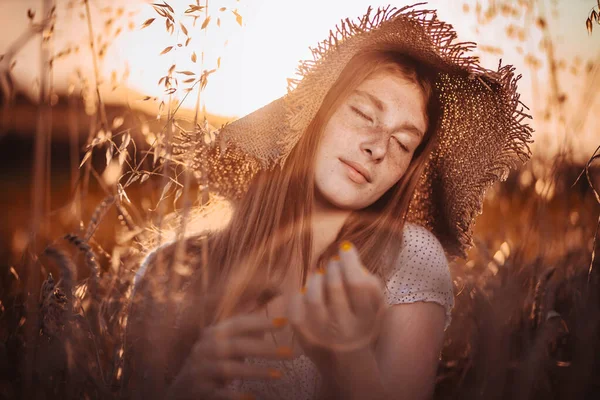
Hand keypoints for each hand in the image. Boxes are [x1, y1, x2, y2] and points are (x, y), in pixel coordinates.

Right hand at [167, 313, 291, 399]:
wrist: (180, 391)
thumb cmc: (209, 364)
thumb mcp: (223, 345)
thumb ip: (244, 333)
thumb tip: (273, 320)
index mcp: (212, 333)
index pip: (238, 323)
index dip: (261, 322)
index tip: (284, 323)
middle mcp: (204, 349)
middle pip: (236, 346)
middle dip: (265, 349)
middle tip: (290, 353)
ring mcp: (200, 370)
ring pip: (229, 369)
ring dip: (256, 371)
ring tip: (278, 375)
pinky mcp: (200, 391)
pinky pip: (220, 393)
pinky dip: (236, 395)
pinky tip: (252, 397)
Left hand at [287, 241, 385, 370]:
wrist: (347, 366)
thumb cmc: (362, 326)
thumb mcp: (377, 310)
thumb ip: (370, 282)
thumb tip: (346, 249)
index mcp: (366, 320)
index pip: (358, 283)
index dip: (350, 260)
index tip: (346, 248)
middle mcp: (344, 329)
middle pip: (335, 286)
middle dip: (333, 266)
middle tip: (333, 261)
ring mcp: (322, 334)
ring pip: (313, 295)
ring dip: (316, 278)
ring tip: (320, 275)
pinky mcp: (303, 336)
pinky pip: (296, 305)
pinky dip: (300, 292)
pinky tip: (307, 290)